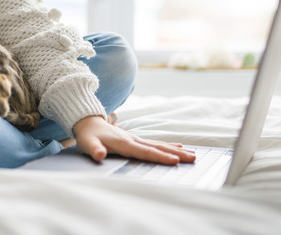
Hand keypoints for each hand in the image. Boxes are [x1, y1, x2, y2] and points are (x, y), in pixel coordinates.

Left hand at [72, 115, 195, 164]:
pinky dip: (167, 146)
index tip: (174, 160)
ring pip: (159, 145)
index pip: (145, 152)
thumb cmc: (88, 136)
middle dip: (175, 153)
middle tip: (193, 158)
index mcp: (124, 143)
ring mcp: (135, 138)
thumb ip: (94, 150)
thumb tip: (100, 155)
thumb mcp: (88, 144)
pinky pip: (155, 143)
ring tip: (191, 154)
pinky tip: (178, 147)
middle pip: (157, 147)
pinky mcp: (135, 139)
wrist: (87, 121)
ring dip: (175, 150)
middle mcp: (133, 140)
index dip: (159, 156)